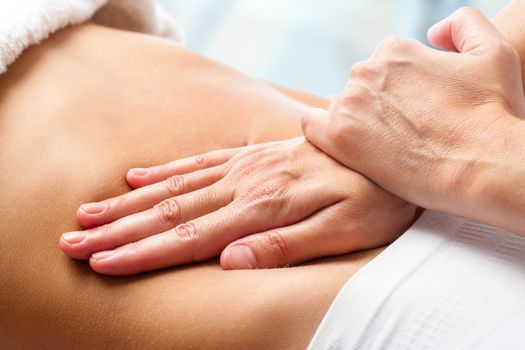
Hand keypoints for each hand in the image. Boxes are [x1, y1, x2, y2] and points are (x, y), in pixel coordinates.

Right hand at [60, 138, 415, 274]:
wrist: (385, 149)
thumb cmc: (373, 198)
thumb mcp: (344, 231)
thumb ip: (287, 245)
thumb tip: (229, 260)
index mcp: (262, 209)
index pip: (190, 238)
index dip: (143, 253)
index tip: (103, 262)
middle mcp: (244, 186)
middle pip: (170, 212)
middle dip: (119, 230)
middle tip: (75, 241)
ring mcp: (245, 168)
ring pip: (176, 188)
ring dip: (129, 204)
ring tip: (90, 213)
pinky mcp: (252, 156)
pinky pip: (200, 163)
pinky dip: (165, 172)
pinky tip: (138, 177)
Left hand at [303, 8, 524, 226]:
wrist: (480, 165)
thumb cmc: (492, 114)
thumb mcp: (493, 53)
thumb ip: (464, 26)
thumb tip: (433, 32)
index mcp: (395, 50)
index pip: (383, 68)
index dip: (400, 93)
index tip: (415, 114)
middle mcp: (366, 70)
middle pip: (361, 88)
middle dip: (378, 107)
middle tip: (401, 135)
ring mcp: (349, 103)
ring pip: (340, 108)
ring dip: (355, 123)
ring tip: (382, 147)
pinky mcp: (338, 137)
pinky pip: (312, 126)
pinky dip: (323, 134)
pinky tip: (346, 147)